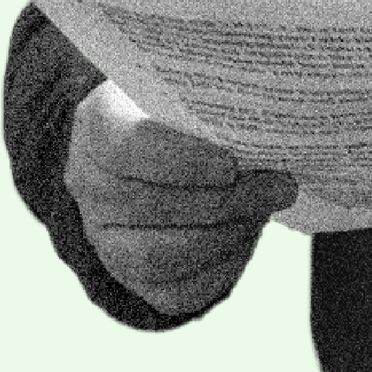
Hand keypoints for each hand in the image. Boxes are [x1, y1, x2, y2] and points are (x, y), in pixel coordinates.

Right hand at [65, 81, 297, 318]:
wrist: (157, 143)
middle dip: (226, 200)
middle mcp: (90, 185)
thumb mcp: (192, 82)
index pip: (127, 146)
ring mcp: (104, 237)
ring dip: (226, 233)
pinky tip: (249, 231)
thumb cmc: (184, 103)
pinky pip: (175, 289)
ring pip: (159, 256)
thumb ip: (217, 89)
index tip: (231, 164)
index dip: (180, 161)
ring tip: (270, 204)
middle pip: (151, 207)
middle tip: (281, 185)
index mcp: (99, 125)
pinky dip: (221, 263)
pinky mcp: (132, 275)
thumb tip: (275, 99)